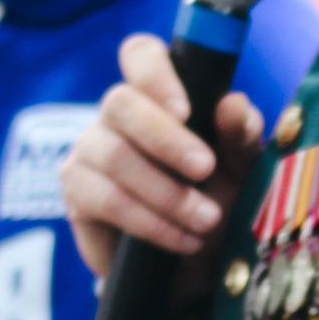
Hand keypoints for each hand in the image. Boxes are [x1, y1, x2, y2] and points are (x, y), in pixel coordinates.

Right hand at [62, 32, 263, 291]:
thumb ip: (240, 135)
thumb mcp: (240, 168)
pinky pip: (107, 199)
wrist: (193, 264)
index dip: (155, 72)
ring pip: (114, 156)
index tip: (185, 110)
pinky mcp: (78, 192)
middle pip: (121, 103)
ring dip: (167, 192)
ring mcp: (90, 150)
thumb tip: (233, 104)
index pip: (140, 55)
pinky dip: (151, 222)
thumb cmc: (216, 198)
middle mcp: (117, 115)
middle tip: (205, 170)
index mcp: (158, 95)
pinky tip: (182, 239)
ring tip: (206, 220)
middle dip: (166, 139)